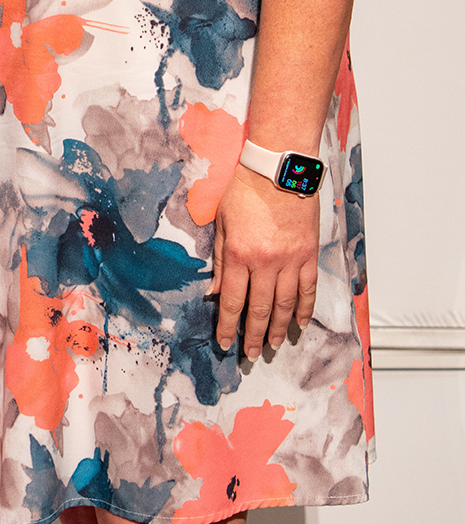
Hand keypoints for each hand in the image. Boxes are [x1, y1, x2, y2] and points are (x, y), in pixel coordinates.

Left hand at [212, 166, 318, 359]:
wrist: (280, 170)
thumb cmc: (246, 191)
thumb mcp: (222, 222)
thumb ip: (219, 260)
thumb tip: (214, 292)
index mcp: (239, 254)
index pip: (232, 300)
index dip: (228, 325)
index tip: (225, 342)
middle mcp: (265, 262)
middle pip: (259, 308)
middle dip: (252, 334)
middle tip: (249, 353)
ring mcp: (290, 261)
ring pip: (284, 305)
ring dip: (277, 328)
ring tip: (272, 345)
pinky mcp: (308, 255)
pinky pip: (308, 290)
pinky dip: (304, 309)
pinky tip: (299, 324)